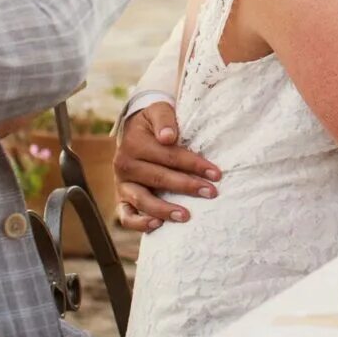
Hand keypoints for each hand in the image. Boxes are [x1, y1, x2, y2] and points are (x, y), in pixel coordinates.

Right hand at [111, 101, 216, 230]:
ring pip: (142, 200)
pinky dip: (139, 223)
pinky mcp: (121, 198)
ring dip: (165, 209)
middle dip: (187, 186)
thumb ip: (164, 120)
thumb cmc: (153, 123)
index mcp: (135, 144)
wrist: (134, 131)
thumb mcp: (158, 111)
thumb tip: (168, 137)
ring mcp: (122, 184)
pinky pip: (126, 215)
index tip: (216, 174)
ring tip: (186, 216)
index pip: (169, 156)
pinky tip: (157, 225)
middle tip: (211, 193)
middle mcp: (125, 165)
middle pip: (159, 178)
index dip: (194, 165)